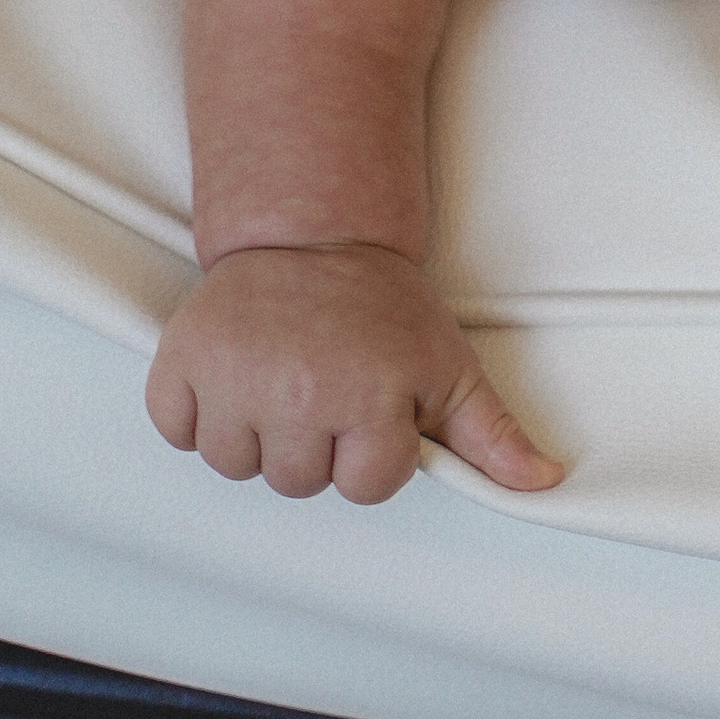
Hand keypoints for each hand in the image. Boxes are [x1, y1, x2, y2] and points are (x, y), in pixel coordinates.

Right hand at [146, 242, 562, 502]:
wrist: (312, 232)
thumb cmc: (383, 304)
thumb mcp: (448, 365)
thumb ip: (492, 434)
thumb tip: (541, 482)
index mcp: (367, 395)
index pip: (364, 486)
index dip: (371, 452)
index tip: (371, 406)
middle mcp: (297, 392)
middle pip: (296, 482)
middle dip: (313, 444)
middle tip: (324, 385)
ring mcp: (233, 378)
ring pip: (235, 465)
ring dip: (255, 433)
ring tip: (280, 379)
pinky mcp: (179, 362)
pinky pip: (178, 429)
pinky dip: (196, 412)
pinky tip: (234, 375)